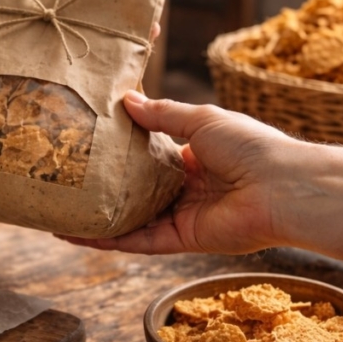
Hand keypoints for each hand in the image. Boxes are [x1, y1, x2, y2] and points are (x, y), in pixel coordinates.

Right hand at [62, 92, 342, 263]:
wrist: (283, 188)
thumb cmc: (252, 146)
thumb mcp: (201, 120)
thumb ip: (163, 114)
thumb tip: (127, 100)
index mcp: (195, 156)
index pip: (151, 154)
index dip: (123, 150)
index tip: (90, 141)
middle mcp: (186, 188)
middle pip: (136, 189)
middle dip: (104, 186)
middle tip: (67, 178)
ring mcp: (182, 216)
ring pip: (131, 219)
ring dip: (97, 217)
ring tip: (60, 212)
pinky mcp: (180, 240)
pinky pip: (137, 241)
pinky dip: (107, 239)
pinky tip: (76, 235)